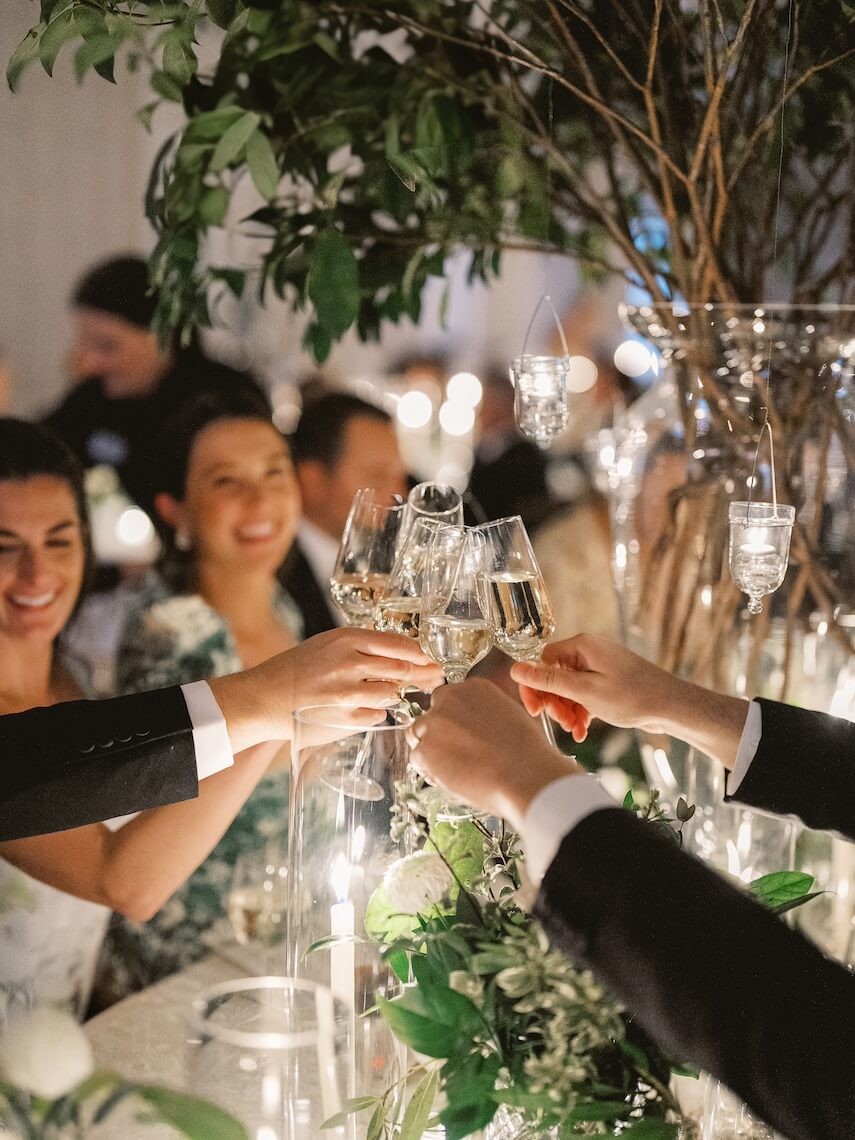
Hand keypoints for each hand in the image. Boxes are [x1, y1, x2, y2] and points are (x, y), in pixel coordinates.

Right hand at [212, 628, 443, 749]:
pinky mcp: (346, 719)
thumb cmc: (299, 668)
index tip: (431, 659)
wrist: (266, 697)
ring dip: (395, 695)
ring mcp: (349, 693)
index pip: (398, 644)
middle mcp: (350, 663)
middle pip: (403, 669)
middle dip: (424, 675)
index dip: (421, 653)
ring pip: (393, 694)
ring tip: (384, 694)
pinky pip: (378, 716)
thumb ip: (363, 646)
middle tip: (435, 679)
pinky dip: (376, 713)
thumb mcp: (329, 644)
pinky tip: (362, 708)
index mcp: (347, 639)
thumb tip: (404, 654)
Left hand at [409, 679, 580, 830]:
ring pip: (419, 735)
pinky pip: (418, 759)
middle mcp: (450, 698)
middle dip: (438, 732)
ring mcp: (434, 722)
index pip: (450, 698)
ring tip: (455, 768)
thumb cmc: (527, 752)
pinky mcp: (425, 749)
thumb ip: (486, 712)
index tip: (461, 733)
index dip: (454, 720)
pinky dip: (430, 770)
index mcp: (474, 687)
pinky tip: (452, 778)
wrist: (524, 774)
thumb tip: (477, 724)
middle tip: (455, 752)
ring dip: (431, 750)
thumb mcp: (511, 715)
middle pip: (431, 714)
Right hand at [511, 634, 746, 768]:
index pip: (541, 660)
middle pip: (554, 675)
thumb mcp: (585, 691)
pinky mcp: (607, 681)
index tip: (535, 710)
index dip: (534, 686)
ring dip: (567, 711)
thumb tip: (516, 669)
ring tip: (575, 730)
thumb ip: (549, 681)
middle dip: (554, 702)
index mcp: (581, 646)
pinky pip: (583, 695)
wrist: (672, 706)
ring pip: (568, 689)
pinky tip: (582, 731)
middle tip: (561, 721)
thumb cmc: (632, 696)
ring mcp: (599, 667)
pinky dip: (580, 712)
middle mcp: (588, 652)